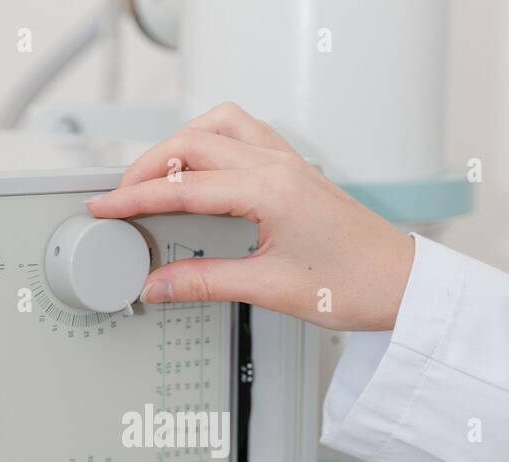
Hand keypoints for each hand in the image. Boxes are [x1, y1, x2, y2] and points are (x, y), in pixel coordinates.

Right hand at [86, 101, 415, 331]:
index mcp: (271, 189)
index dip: (136, 197)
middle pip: (193, 143)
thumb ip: (205, 283)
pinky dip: (211, 143)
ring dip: (179, 145)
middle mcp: (279, 165)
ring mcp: (289, 163)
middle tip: (121, 197)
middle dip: (148, 167)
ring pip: (218, 127)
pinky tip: (201, 169)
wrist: (402, 283)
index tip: (106, 206)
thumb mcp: (269, 289)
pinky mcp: (295, 172)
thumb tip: (158, 283)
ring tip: (155, 177)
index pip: (185, 186)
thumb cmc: (355, 284)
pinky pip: (243, 135)